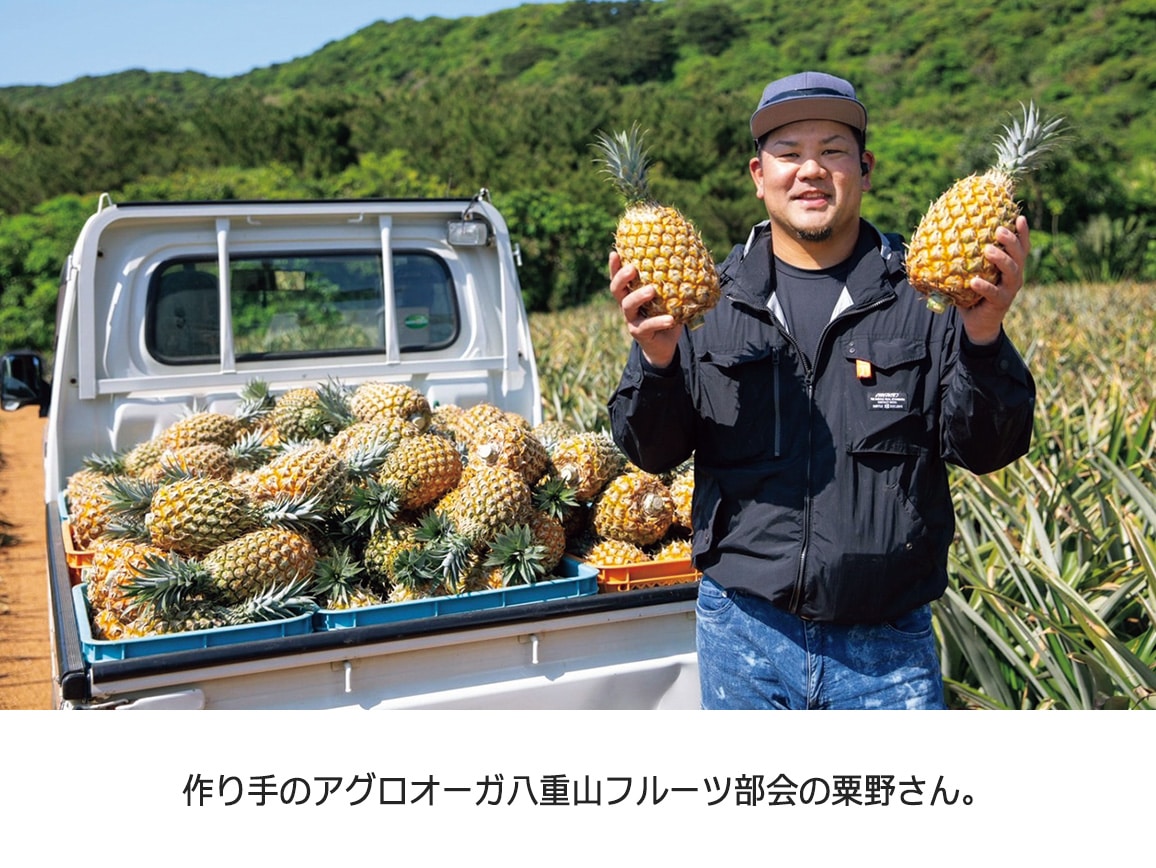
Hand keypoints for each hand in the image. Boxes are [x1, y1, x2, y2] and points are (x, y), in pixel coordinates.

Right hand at [609, 250, 682, 368]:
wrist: (665, 345)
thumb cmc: (666, 314)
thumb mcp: (668, 297)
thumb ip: (671, 282)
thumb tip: (691, 259)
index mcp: (631, 293)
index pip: (618, 277)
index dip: (614, 266)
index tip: (615, 252)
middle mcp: (627, 305)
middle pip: (616, 289)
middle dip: (622, 277)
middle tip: (632, 269)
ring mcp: (631, 319)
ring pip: (628, 306)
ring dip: (638, 296)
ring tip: (651, 290)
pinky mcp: (639, 333)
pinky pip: (647, 326)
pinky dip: (658, 321)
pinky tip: (670, 319)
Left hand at [958, 215, 1029, 345]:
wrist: (978, 323)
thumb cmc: (974, 293)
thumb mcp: (975, 272)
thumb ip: (970, 258)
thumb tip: (948, 235)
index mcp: (1011, 266)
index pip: (1021, 247)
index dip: (1022, 233)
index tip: (1018, 217)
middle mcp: (1015, 276)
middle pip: (1019, 255)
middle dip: (1011, 241)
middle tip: (999, 230)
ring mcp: (1009, 290)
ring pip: (1011, 271)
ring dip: (1001, 259)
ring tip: (988, 249)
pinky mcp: (1001, 303)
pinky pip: (994, 293)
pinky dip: (985, 286)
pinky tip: (974, 281)